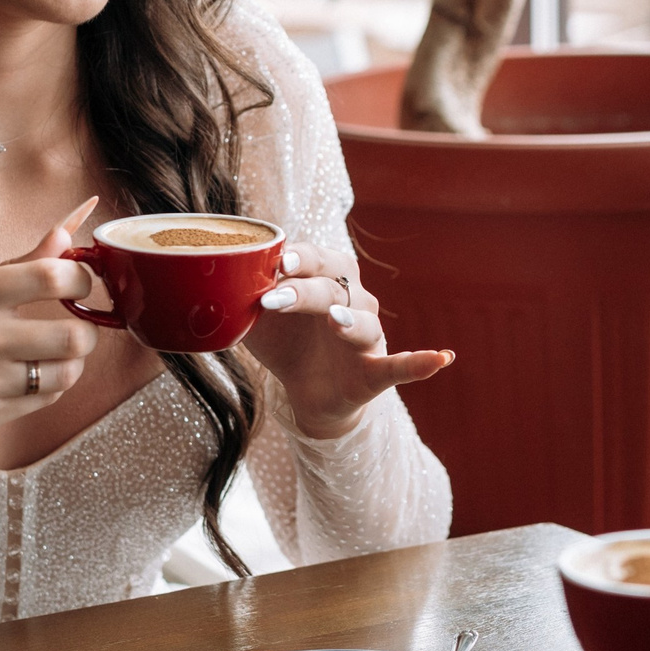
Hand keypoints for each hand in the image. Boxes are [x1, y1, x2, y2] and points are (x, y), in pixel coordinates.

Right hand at [0, 199, 100, 462]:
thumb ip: (16, 264)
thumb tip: (69, 234)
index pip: (54, 278)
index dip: (82, 279)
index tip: (79, 282)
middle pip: (74, 336)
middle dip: (86, 327)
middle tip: (76, 322)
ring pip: (65, 375)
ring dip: (70, 361)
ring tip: (52, 351)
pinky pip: (41, 402)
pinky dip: (46, 387)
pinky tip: (26, 374)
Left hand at [242, 241, 451, 439]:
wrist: (306, 393)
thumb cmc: (286, 343)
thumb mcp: (256, 321)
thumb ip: (239, 299)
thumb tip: (208, 281)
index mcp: (328, 280)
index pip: (317, 258)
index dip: (299, 257)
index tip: (275, 261)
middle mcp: (353, 301)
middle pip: (335, 287)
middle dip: (305, 289)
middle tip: (275, 296)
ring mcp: (367, 337)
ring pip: (363, 322)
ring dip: (348, 321)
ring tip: (333, 320)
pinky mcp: (375, 372)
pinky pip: (401, 367)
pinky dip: (420, 363)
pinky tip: (441, 358)